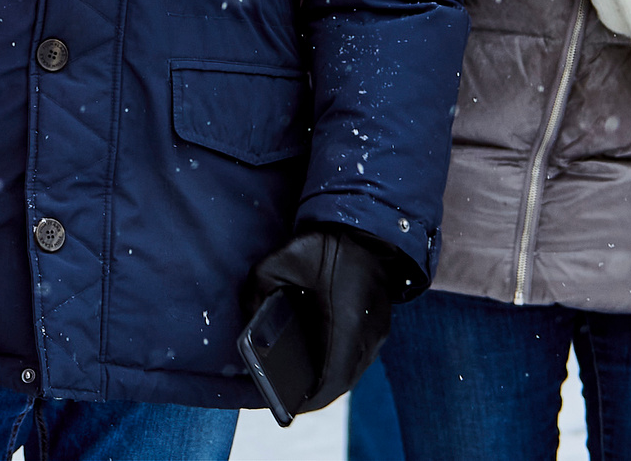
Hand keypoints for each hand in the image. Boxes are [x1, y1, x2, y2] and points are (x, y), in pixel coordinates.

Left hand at [245, 225, 419, 414]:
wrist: (365, 226)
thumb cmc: (324, 243)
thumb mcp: (280, 260)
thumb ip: (258, 290)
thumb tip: (249, 319)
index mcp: (347, 319)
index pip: (334, 377)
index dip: (312, 398)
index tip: (291, 405)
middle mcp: (369, 331)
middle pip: (344, 380)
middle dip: (317, 393)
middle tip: (289, 399)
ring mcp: (379, 330)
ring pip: (354, 370)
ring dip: (331, 380)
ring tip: (302, 386)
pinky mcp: (380, 325)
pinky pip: (360, 355)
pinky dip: (340, 364)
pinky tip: (319, 363)